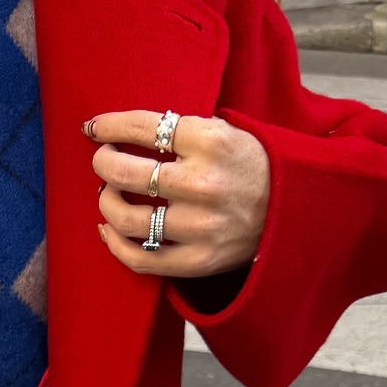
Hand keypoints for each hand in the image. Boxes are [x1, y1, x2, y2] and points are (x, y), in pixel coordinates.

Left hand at [87, 110, 269, 277]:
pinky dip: (115, 244)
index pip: (144, 128)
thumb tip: (121, 131)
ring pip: (127, 218)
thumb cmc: (250, 166)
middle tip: (103, 160)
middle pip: (126, 174)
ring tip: (108, 194)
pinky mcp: (197, 260)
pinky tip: (108, 230)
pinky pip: (140, 258)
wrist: (293, 210)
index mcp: (210, 142)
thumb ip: (181, 130)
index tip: (93, 128)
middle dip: (103, 163)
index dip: (109, 126)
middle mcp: (202, 184)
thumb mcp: (226, 132)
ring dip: (106, 202)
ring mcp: (199, 226)